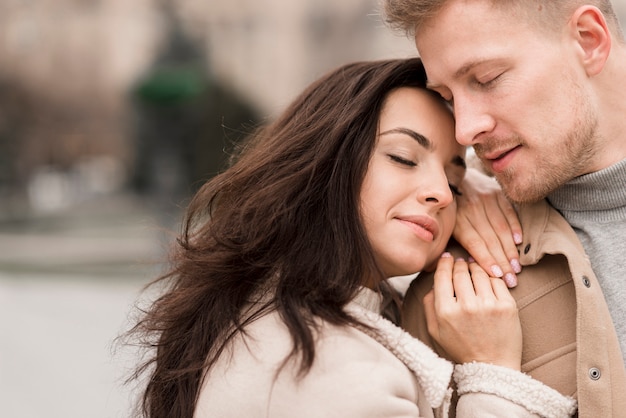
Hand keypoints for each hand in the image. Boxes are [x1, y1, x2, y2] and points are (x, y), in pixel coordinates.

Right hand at [423, 254, 521, 369]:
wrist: (491, 367)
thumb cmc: (461, 348)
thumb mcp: (435, 330)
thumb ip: (429, 304)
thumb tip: (434, 281)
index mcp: (446, 311)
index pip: (443, 275)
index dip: (445, 262)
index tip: (447, 258)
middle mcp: (466, 306)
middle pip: (461, 271)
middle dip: (460, 263)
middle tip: (461, 263)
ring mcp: (488, 305)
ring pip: (480, 272)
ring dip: (476, 267)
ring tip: (475, 269)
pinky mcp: (507, 306)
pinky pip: (497, 281)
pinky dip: (491, 277)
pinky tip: (488, 279)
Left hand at [453, 167, 521, 287]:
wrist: (453, 176)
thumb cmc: (448, 209)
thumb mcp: (442, 223)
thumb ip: (442, 243)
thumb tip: (435, 268)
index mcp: (457, 220)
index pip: (474, 243)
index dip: (486, 259)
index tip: (496, 275)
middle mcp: (471, 209)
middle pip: (490, 239)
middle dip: (502, 261)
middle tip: (511, 280)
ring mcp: (485, 199)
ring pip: (501, 228)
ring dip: (510, 249)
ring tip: (516, 267)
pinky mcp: (496, 193)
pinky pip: (508, 212)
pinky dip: (515, 227)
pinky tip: (519, 242)